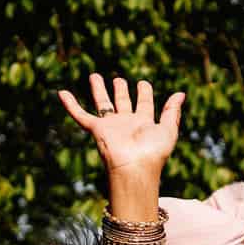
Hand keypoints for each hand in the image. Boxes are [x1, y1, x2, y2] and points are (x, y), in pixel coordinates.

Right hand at [57, 74, 183, 181]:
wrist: (135, 168)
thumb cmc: (154, 152)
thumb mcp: (168, 130)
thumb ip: (173, 112)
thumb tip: (181, 93)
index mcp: (144, 123)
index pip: (144, 104)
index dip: (144, 93)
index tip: (143, 83)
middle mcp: (126, 123)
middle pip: (122, 102)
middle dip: (120, 90)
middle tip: (119, 79)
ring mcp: (111, 126)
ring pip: (103, 103)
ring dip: (99, 90)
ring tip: (95, 76)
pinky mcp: (97, 129)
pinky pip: (80, 115)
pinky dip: (70, 105)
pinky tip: (62, 92)